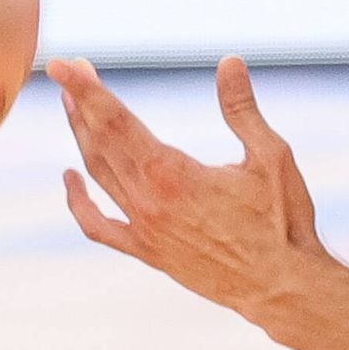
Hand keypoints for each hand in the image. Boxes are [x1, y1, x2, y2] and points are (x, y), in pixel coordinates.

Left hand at [56, 55, 331, 319]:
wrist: (281, 287)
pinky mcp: (147, 252)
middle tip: (70, 72)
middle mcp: (147, 201)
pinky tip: (71, 178)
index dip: (87, 89)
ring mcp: (142, 229)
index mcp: (172, 174)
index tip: (65, 65)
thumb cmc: (283, 221)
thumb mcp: (271, 156)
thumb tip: (229, 63)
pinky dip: (78, 202)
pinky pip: (98, 225)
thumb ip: (242, 109)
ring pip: (98, 174)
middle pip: (99, 142)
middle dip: (82, 103)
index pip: (116, 120)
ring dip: (81, 137)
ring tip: (72, 107)